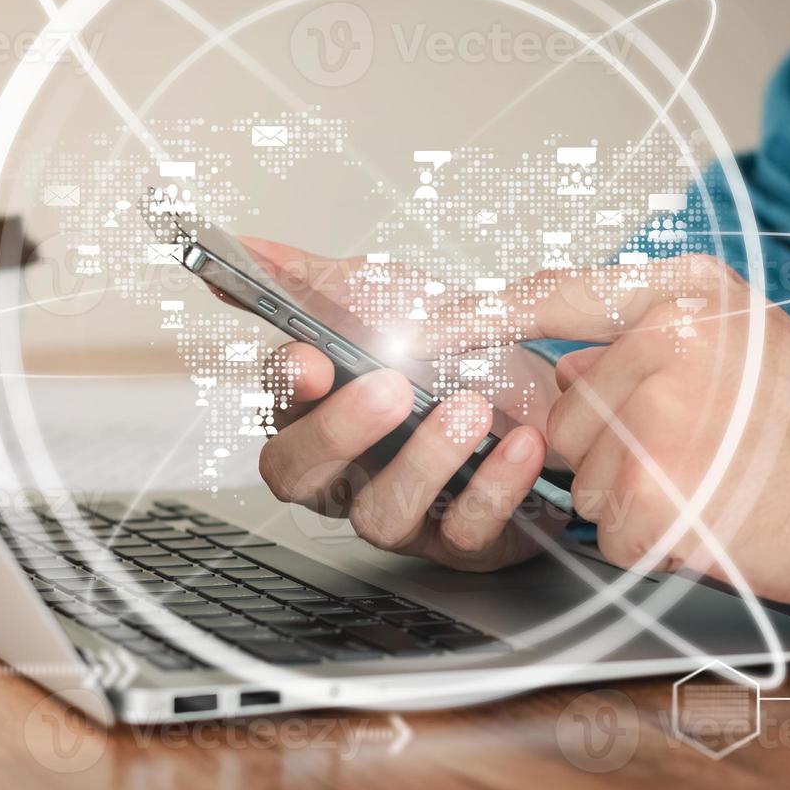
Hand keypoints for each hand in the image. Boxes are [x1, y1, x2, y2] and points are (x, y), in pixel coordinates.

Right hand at [240, 238, 568, 572]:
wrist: (540, 399)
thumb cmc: (448, 357)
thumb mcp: (385, 301)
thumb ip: (313, 280)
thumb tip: (249, 250)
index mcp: (317, 413)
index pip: (276, 406)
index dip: (287, 387)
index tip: (312, 359)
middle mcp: (346, 471)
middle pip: (300, 474)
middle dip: (340, 431)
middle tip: (390, 388)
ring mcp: (401, 511)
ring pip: (381, 515)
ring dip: (426, 460)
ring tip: (470, 410)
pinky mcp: (460, 540)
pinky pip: (465, 531)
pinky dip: (494, 486)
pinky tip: (519, 444)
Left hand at [427, 254, 789, 626]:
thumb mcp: (741, 339)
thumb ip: (647, 338)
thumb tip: (562, 366)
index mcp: (682, 295)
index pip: (551, 296)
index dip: (478, 315)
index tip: (420, 326)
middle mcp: (663, 342)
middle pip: (562, 418)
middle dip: (609, 451)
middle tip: (698, 455)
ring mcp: (657, 418)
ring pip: (583, 481)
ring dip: (635, 501)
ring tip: (717, 485)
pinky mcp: (657, 496)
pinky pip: (609, 532)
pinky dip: (654, 544)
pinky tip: (716, 521)